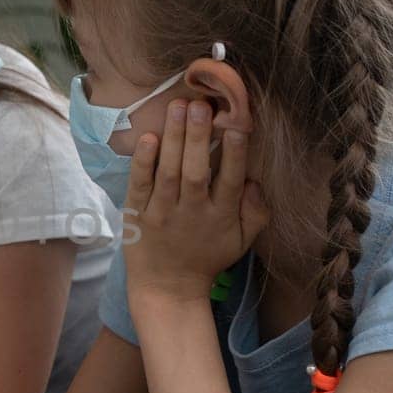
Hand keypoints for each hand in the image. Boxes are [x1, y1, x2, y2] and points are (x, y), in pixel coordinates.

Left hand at [121, 99, 269, 307]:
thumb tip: (256, 181)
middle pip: (196, 171)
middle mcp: (191, 212)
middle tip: (200, 104)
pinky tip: (149, 138)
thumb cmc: (207, 257)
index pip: (229, 180)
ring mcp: (162, 212)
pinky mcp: (137, 214)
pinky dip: (142, 162)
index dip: (234, 153)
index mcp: (220, 216)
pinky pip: (139, 185)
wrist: (168, 288)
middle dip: (198, 137)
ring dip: (173, 138)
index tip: (237, 125)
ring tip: (178, 107)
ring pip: (168, 172)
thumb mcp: (241, 241)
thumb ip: (255, 212)